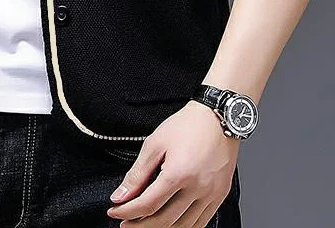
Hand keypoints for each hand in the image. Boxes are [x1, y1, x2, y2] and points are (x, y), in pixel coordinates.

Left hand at [106, 100, 238, 226]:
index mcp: (178, 174)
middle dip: (140, 226)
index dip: (127, 212)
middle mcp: (197, 188)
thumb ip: (137, 174)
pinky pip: (201, 222)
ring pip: (183, 226)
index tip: (114, 212)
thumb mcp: (154, 144)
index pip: (147, 204)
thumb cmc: (186, 126)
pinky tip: (170, 224)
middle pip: (164, 221)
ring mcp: (211, 194)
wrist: (217, 117)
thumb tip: (121, 195)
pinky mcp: (220, 195)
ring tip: (144, 225)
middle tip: (125, 224)